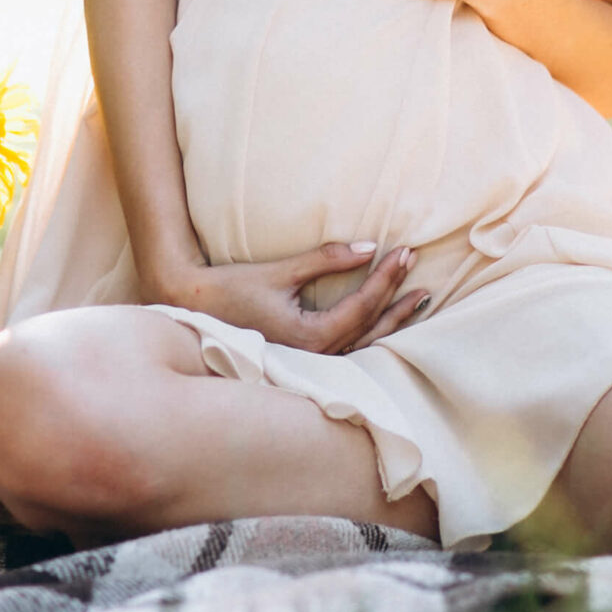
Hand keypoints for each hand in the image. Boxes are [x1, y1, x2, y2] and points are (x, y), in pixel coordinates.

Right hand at [160, 241, 432, 354]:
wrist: (193, 311)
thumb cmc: (232, 290)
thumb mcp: (281, 271)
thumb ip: (325, 260)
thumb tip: (369, 246)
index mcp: (311, 338)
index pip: (363, 306)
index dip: (386, 278)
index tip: (403, 251)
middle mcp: (316, 358)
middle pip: (372, 330)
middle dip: (398, 299)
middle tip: (417, 269)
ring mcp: (311, 365)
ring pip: (365, 345)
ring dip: (393, 320)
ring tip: (419, 298)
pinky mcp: (305, 362)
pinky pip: (352, 350)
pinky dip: (373, 333)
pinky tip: (387, 322)